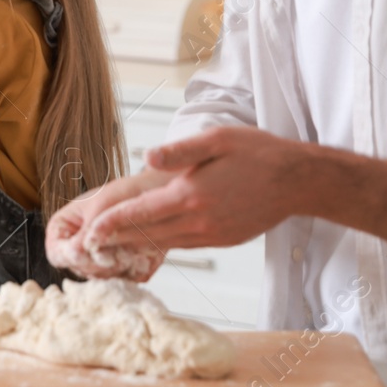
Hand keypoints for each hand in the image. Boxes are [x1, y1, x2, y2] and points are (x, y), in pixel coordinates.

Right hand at [46, 166, 171, 279]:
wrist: (155, 194)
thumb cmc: (123, 194)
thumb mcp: (100, 209)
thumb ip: (85, 235)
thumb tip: (75, 255)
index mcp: (63, 228)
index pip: (56, 254)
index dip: (71, 256)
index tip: (92, 249)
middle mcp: (77, 248)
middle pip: (80, 269)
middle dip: (101, 262)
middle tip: (119, 250)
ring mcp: (98, 260)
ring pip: (101, 278)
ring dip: (119, 266)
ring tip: (132, 249)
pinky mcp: (119, 269)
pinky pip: (123, 280)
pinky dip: (134, 270)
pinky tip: (143, 255)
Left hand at [82, 126, 307, 258]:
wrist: (298, 182)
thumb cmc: (259, 154)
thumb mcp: (218, 139)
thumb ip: (180, 150)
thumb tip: (146, 156)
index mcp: (192, 195)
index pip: (141, 215)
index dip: (112, 224)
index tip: (89, 232)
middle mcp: (198, 221)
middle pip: (147, 235)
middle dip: (115, 240)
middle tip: (87, 245)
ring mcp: (211, 235)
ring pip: (163, 243)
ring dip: (135, 246)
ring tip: (109, 247)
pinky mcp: (221, 240)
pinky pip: (183, 245)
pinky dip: (160, 245)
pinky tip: (148, 241)